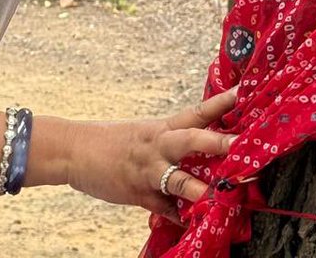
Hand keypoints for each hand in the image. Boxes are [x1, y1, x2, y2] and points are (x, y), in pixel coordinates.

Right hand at [64, 87, 236, 219]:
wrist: (72, 149)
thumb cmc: (111, 141)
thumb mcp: (144, 134)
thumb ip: (171, 142)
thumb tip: (202, 146)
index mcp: (161, 128)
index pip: (196, 112)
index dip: (220, 103)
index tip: (243, 93)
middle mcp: (157, 145)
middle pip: (190, 139)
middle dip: (216, 143)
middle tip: (241, 144)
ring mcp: (147, 170)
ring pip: (176, 178)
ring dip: (197, 188)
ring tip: (215, 195)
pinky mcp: (136, 193)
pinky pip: (163, 207)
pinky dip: (177, 216)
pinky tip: (190, 223)